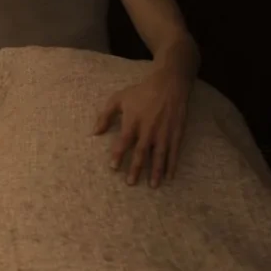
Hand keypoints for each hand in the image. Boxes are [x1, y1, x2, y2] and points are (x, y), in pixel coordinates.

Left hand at [92, 72, 190, 187]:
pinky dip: (172, 165)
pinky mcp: (176, 133)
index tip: (113, 168)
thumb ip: (105, 115)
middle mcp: (148, 129)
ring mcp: (164, 132)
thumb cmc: (140, 92)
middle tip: (130, 183)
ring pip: (159, 156)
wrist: (169, 85)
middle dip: (136, 169)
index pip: (124, 142)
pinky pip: (174, 153)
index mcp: (133, 121)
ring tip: (152, 186)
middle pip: (141, 152)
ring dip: (156, 172)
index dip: (118, 155)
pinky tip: (170, 177)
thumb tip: (94, 132)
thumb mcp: (118, 99)